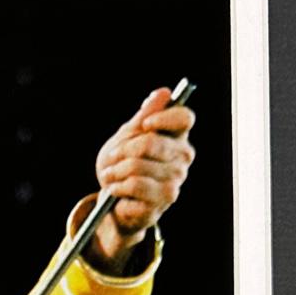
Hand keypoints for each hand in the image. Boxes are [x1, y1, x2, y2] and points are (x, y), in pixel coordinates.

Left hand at [87, 86, 196, 270]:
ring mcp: (175, 180)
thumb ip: (145, 115)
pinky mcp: (163, 201)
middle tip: (112, 158)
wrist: (115, 201)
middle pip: (150, 142)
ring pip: (137, 166)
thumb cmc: (124, 165)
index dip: (163, 117)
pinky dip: (116, 187)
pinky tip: (115, 191)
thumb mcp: (129, 136)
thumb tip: (163, 93)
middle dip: (121, 150)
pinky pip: (133, 186)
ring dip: (115, 171)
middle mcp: (182, 158)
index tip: (144, 125)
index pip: (184, 118)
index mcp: (178, 137)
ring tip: (111, 176)